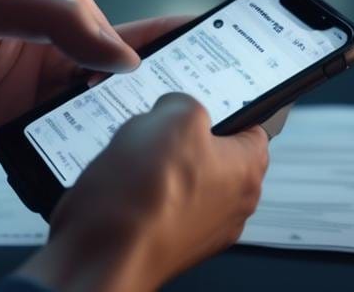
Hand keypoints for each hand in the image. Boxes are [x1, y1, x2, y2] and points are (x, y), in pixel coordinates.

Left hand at [0, 0, 190, 166]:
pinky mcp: (41, 121)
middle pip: (114, 45)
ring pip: (108, 86)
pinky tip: (128, 143)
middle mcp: (49, 38)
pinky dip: (110, 131)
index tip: (127, 63)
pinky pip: (86, 123)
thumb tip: (112, 49)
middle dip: (155, 58)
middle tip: (199, 75)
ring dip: (137, 99)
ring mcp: (46, 81)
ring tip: (175, 114)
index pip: (91, 8)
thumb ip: (39, 11)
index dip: (112, 33)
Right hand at [18, 93, 268, 291]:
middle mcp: (230, 207)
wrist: (101, 255)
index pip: (252, 127)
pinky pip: (152, 203)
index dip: (226, 107)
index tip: (203, 98)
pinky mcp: (163, 242)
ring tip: (129, 157)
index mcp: (247, 172)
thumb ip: (185, 103)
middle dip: (178, 136)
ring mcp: (196, 229)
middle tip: (155, 125)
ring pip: (176, 178)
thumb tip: (176, 109)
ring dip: (152, 164)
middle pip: (209, 153)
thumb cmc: (144, 197)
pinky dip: (134, 191)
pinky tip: (116, 183)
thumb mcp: (173, 114)